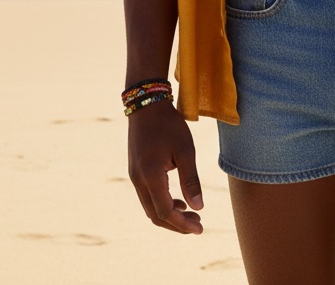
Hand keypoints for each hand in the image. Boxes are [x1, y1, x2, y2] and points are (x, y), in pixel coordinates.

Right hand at [127, 100, 204, 233]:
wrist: (146, 104)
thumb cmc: (169, 124)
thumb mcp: (185, 150)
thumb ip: (191, 180)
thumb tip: (198, 207)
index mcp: (150, 176)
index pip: (165, 211)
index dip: (182, 224)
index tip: (200, 229)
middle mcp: (138, 180)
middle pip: (156, 215)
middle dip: (177, 224)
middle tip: (198, 224)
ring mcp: (134, 176)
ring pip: (150, 207)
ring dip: (170, 215)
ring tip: (191, 214)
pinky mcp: (135, 171)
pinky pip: (147, 196)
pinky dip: (162, 203)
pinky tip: (179, 201)